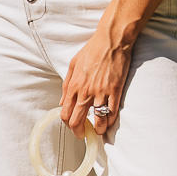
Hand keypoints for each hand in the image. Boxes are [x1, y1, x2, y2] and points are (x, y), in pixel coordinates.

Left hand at [60, 21, 134, 137]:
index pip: (65, 113)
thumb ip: (66, 85)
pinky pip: (112, 112)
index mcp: (74, 86)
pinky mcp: (115, 91)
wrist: (111, 41)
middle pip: (78, 120)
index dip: (68, 125)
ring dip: (98, 129)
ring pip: (98, 120)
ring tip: (99, 131)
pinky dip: (111, 120)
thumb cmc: (92, 50)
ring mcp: (101, 92)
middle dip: (80, 132)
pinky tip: (110, 122)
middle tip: (84, 134)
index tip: (73, 127)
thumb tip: (61, 102)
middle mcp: (86, 92)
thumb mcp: (73, 65)